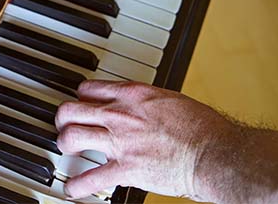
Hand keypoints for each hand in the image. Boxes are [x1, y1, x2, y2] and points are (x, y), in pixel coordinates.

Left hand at [55, 80, 233, 200]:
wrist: (214, 153)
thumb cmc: (202, 128)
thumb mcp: (170, 99)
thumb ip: (146, 103)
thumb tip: (139, 109)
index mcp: (132, 95)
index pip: (90, 89)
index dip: (81, 96)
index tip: (81, 103)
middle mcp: (120, 115)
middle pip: (71, 110)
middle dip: (62, 118)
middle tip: (64, 125)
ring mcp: (120, 142)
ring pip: (72, 137)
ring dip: (64, 144)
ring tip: (66, 149)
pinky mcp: (125, 169)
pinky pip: (91, 178)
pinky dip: (77, 185)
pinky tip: (72, 189)